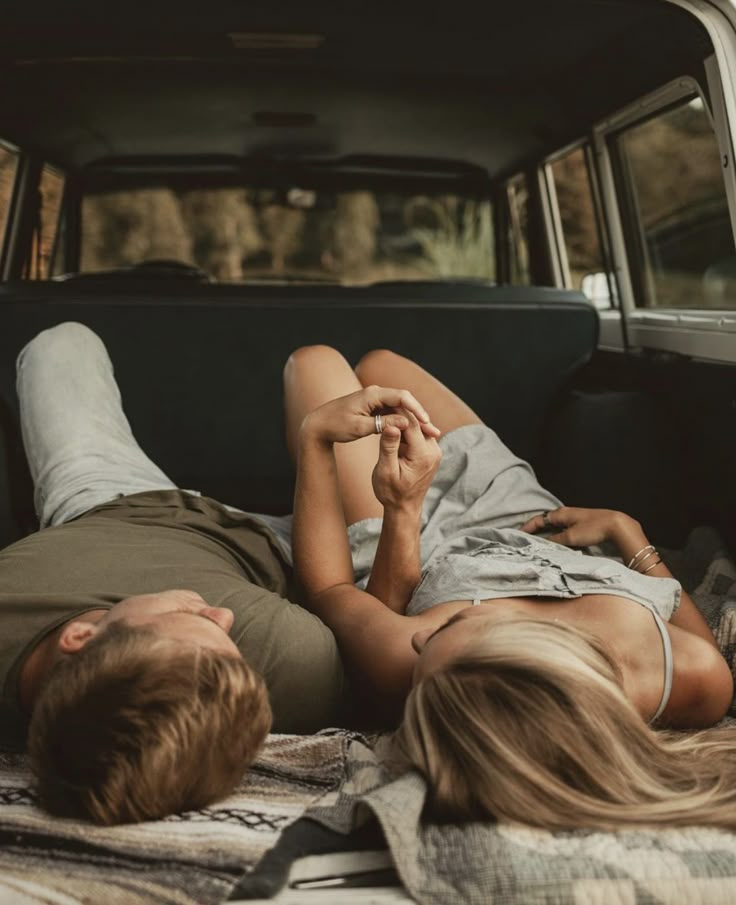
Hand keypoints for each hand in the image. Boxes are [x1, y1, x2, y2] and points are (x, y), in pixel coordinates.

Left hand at [302, 385, 440, 444]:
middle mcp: (375, 393)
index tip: (427, 422)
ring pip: (400, 409)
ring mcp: (375, 400)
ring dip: (413, 421)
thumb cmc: (335, 426)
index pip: (402, 396)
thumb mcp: (360, 428)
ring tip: (428, 435)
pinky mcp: (373, 408)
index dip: (417, 409)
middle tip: (434, 432)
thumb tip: (406, 422)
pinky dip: (403, 423)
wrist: (317, 425)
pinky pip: (393, 413)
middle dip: (420, 417)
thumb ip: (383, 424)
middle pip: (405, 402)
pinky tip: (412, 435)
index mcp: (372, 394)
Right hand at [372, 409, 442, 510]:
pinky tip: (393, 429)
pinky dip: (406, 431)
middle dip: (400, 415)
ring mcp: (434, 451)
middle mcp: (433, 451)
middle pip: (416, 423)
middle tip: (383, 405)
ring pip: (418, 427)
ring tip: (386, 415)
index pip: (411, 424)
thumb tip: (391, 425)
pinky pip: (418, 435)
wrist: (404, 508)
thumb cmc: (392, 493)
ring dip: (403, 422)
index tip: (382, 404)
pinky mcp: (430, 452)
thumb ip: (388, 448)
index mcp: (423, 455)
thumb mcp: (385, 471)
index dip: (397, 412)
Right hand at [520, 506, 639, 547]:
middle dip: (535, 531)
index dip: (527, 527)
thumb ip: (555, 540)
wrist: (617, 526)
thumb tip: (543, 544)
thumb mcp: (571, 537)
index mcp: (560, 513)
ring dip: (546, 535)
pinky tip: (557, 545)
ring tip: (539, 545)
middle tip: (526, 541)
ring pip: (554, 528)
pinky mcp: (582, 526)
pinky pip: (563, 531)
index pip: (538, 519)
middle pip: (545, 523)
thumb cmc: (594, 528)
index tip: (518, 535)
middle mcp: (566, 514)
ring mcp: (574, 519)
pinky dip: (557, 537)